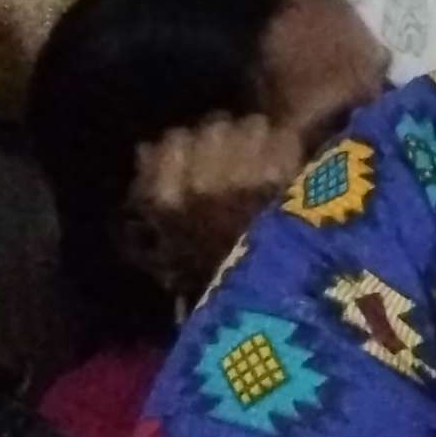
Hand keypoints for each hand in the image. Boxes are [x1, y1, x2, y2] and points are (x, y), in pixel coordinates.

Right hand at [126, 111, 304, 301]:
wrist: (269, 311)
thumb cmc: (214, 280)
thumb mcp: (168, 245)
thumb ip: (154, 191)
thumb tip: (145, 149)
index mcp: (166, 200)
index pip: (171, 141)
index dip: (188, 146)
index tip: (200, 158)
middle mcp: (199, 182)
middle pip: (213, 126)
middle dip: (226, 138)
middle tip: (239, 160)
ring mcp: (244, 175)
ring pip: (251, 125)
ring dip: (259, 140)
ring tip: (266, 164)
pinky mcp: (288, 177)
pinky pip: (285, 137)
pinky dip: (289, 150)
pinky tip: (290, 171)